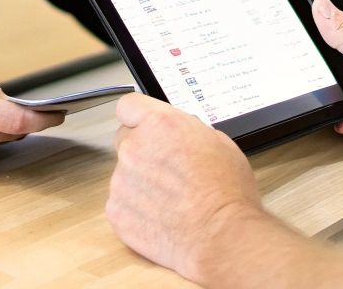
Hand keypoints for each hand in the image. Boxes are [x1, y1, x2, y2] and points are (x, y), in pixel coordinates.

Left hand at [106, 93, 263, 282]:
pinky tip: (161, 215)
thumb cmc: (226, 193)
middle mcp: (134, 148)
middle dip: (142, 150)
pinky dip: (136, 208)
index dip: (138, 116)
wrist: (220, 237)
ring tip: (170, 199)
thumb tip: (179, 133)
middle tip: (166, 169)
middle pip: (124, 138)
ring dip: (140, 181)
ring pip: (124, 173)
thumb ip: (187, 130)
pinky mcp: (116, 211)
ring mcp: (121, 181)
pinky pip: (120, 202)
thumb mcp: (218, 142)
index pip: (128, 105)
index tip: (143, 125)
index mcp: (160, 124)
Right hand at [312, 0, 342, 155]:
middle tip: (315, 68)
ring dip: (328, 95)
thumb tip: (320, 6)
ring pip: (332, 90)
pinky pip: (339, 119)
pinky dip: (337, 120)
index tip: (301, 30)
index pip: (340, 28)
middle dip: (320, 67)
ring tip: (331, 93)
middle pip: (331, 61)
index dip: (321, 29)